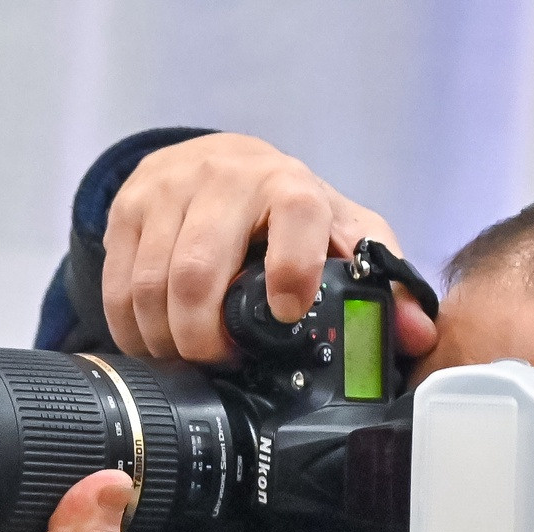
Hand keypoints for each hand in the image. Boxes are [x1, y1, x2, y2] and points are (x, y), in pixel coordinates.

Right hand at [103, 132, 439, 364]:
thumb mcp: (339, 235)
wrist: (217, 164)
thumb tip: (417, 337)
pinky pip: (116, 289)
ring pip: (149, 288)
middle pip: (198, 274)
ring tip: (186, 360)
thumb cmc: (284, 212)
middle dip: (204, 339)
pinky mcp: (126, 210)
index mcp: (290, 185)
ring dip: (166, 342)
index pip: (296, 216)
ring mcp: (167, 192)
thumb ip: (380, 281)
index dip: (291, 268)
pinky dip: (132, 332)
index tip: (286, 313)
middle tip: (220, 365)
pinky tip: (154, 344)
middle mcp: (225, 178)